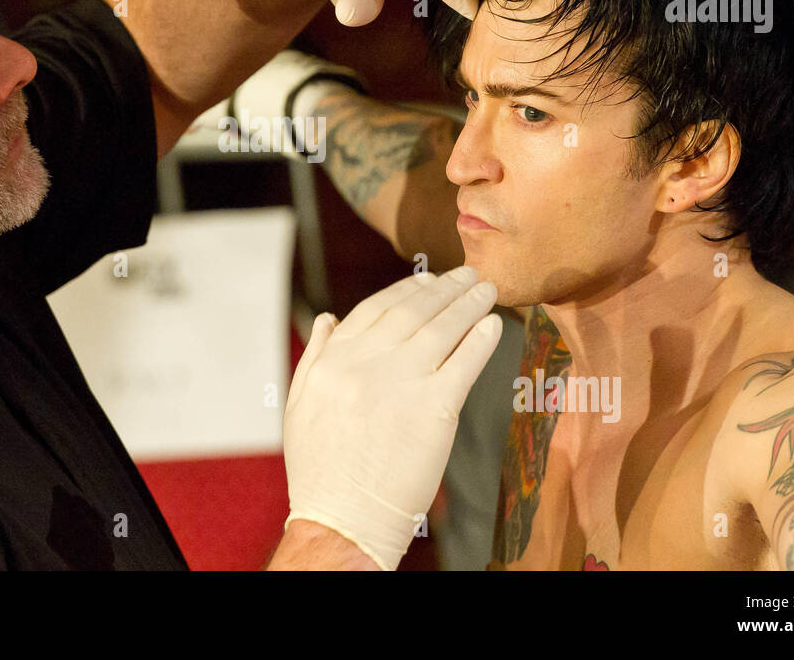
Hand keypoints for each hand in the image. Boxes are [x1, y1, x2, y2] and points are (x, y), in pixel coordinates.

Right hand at [282, 265, 503, 569]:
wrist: (343, 518)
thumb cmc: (321, 470)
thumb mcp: (300, 405)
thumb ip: (316, 356)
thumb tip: (328, 317)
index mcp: (333, 360)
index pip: (375, 308)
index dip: (406, 290)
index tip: (427, 281)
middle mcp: (366, 363)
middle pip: (413, 311)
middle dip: (444, 288)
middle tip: (467, 275)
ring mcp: (401, 383)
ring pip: (442, 329)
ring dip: (468, 304)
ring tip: (486, 291)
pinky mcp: (435, 409)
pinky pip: (464, 363)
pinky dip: (480, 340)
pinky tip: (492, 326)